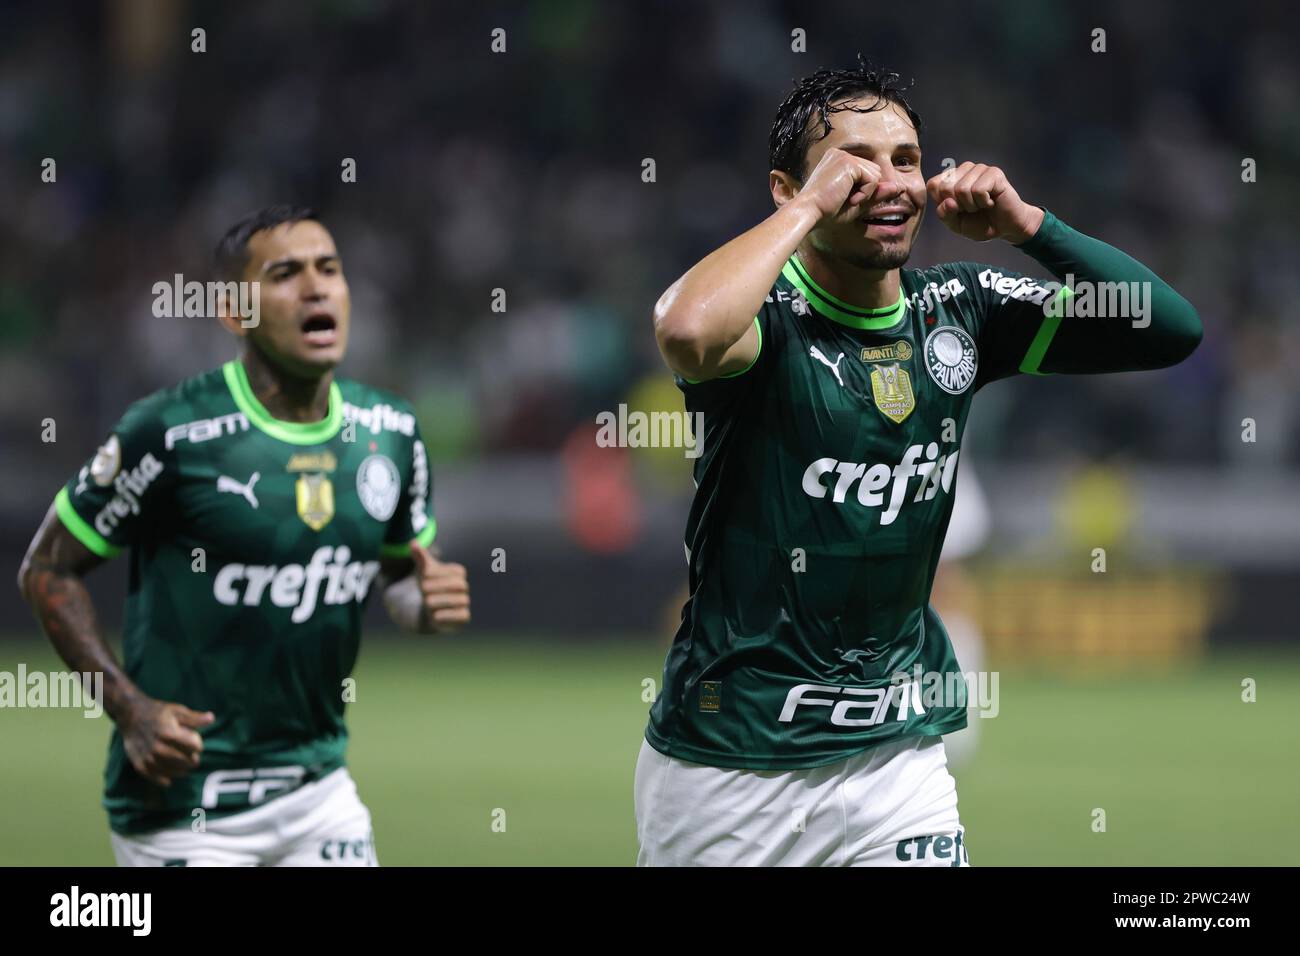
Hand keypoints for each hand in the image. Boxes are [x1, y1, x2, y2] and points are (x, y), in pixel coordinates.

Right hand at [120, 696, 213, 786]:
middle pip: (180, 760)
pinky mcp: (138, 762)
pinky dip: (161, 780)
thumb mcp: (177, 710)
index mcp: (168, 732)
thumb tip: (211, 718)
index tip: (198, 745)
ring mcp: (147, 755)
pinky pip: (151, 775)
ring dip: (179, 772)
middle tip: (194, 761)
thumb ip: (194, 718)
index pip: (191, 746)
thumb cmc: (158, 712)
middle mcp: (157, 746)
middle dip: (190, 761)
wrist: (131, 715)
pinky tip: (169, 781)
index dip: (197, 746)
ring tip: (185, 770)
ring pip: (167, 769)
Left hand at [410, 540, 470, 631]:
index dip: (427, 576)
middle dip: (431, 590)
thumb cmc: (428, 587)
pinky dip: (443, 616)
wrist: (430, 610)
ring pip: (451, 601)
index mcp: (458, 571)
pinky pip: (458, 615)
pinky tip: (435, 615)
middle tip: (424, 593)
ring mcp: (465, 601)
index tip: (423, 580)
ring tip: (428, 604)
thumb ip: (420, 557)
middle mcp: (464, 586)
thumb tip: (413, 543)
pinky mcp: (465, 616)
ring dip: (434, 603)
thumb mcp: (423, 572)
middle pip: (449, 585)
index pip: (439, 571)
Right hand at [792, 147, 889, 221]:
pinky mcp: (848, 162)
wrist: (809, 213)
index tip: (844, 200)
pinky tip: (848, 198)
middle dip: (867, 191)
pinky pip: (873, 179)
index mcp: (839, 160)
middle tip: (845, 200)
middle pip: (875, 172)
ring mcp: (844, 156)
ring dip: (866, 193)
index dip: (864, 192)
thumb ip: (877, 194)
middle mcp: (841, 153)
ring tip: (845, 199)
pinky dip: (865, 193)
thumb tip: (899, 187)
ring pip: (876, 175)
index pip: (868, 173)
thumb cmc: (827, 212)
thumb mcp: (857, 203)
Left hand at [926, 161, 1042, 242]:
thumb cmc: (980, 223)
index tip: (957, 210)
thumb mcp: (955, 224)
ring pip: (961, 189)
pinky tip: (990, 202)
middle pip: (946, 187)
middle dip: (958, 206)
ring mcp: (979, 169)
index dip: (943, 203)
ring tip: (982, 205)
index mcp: (951, 179)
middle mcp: (964, 170)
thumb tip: (948, 202)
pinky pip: (978, 190)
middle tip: (972, 208)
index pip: (933, 185)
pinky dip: (983, 202)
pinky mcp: (994, 173)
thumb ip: (945, 214)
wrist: (1005, 228)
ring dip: (972, 205)